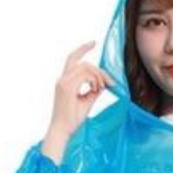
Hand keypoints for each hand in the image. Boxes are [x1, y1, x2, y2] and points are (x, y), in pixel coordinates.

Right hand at [42, 42, 111, 163]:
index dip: (83, 49)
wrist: (62, 130)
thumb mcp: (86, 102)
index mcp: (65, 81)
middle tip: (110, 82)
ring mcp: (63, 83)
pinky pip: (84, 76)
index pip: (73, 59)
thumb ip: (93, 91)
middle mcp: (62, 79)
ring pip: (84, 67)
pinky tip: (96, 90)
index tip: (94, 42)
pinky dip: (93, 81)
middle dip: (98, 69)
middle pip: (81, 61)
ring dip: (97, 77)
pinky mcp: (66, 88)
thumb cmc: (72, 120)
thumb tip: (103, 84)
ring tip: (101, 89)